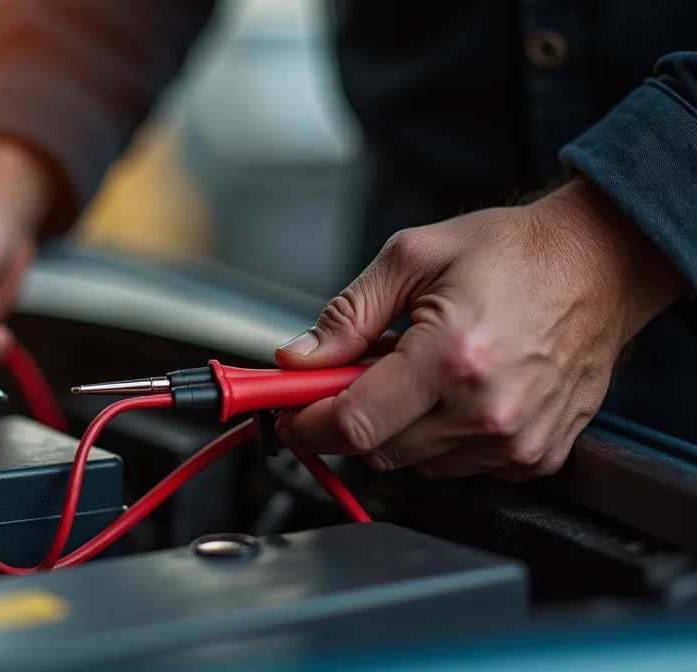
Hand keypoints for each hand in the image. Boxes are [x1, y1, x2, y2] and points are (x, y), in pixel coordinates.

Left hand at [274, 177, 685, 480]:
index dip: (307, 422)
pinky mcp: (537, 456)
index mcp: (450, 358)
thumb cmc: (516, 253)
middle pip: (377, 451)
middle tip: (356, 374)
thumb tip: (300, 358)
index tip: (289, 411)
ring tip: (419, 372)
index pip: (352, 424)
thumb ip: (347, 314)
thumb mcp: (412, 257)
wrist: (601, 263)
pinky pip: (460, 468)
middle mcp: (486, 412)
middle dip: (350, 417)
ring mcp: (516, 442)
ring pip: (415, 464)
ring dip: (398, 428)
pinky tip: (456, 393)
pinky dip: (441, 439)